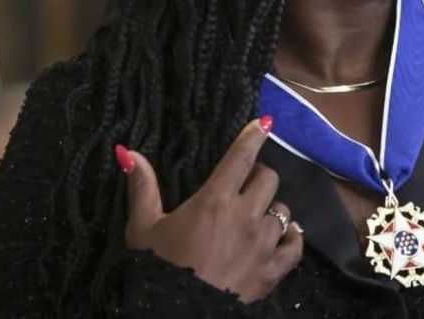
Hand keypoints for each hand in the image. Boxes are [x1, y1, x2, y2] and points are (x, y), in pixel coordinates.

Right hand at [116, 117, 302, 302]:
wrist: (175, 315)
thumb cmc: (158, 271)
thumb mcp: (144, 230)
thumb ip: (142, 188)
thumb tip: (128, 152)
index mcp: (215, 200)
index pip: (242, 157)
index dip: (254, 136)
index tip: (265, 123)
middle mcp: (245, 216)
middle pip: (269, 179)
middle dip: (258, 178)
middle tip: (244, 187)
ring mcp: (263, 244)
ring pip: (283, 211)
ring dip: (272, 210)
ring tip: (256, 219)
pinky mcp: (273, 271)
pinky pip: (295, 245)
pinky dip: (291, 239)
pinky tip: (282, 238)